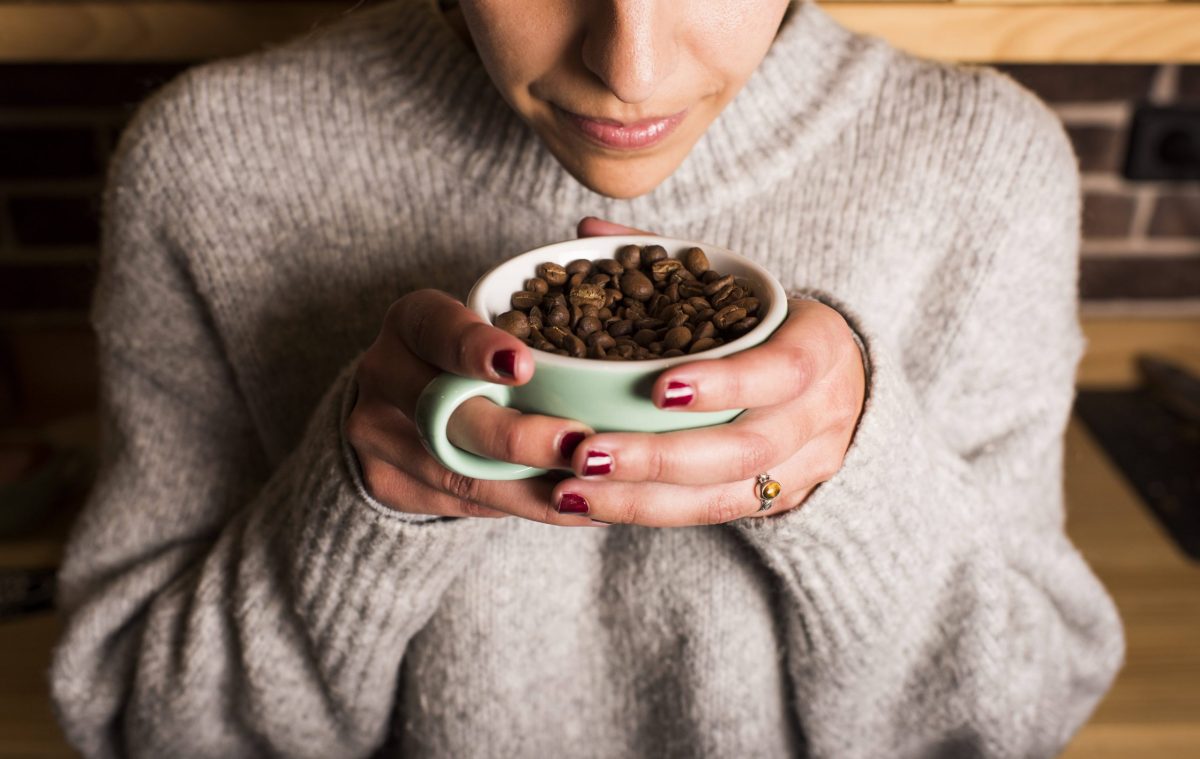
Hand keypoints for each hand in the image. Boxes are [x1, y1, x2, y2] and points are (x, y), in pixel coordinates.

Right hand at [347, 289, 601, 524]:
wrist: (401, 405)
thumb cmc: (471, 356)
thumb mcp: (488, 327)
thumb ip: (530, 336)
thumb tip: (619, 361)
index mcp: (411, 321)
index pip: (439, 329)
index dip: (477, 348)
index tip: (522, 366)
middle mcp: (384, 372)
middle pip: (448, 414)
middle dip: (517, 437)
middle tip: (578, 445)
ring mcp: (376, 433)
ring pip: (459, 472)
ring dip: (531, 488)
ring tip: (591, 491)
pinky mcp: (386, 483)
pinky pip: (463, 504)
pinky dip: (521, 507)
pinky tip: (573, 507)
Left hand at [549, 217, 866, 525]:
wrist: (840, 385)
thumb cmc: (775, 326)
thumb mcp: (743, 287)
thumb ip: (671, 260)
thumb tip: (588, 233)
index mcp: (820, 347)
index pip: (781, 371)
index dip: (724, 384)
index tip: (657, 388)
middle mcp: (819, 415)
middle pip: (744, 448)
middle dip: (660, 456)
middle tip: (586, 453)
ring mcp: (802, 467)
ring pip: (723, 496)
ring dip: (641, 499)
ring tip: (570, 489)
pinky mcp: (776, 502)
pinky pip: (710, 515)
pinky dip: (647, 512)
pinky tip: (591, 506)